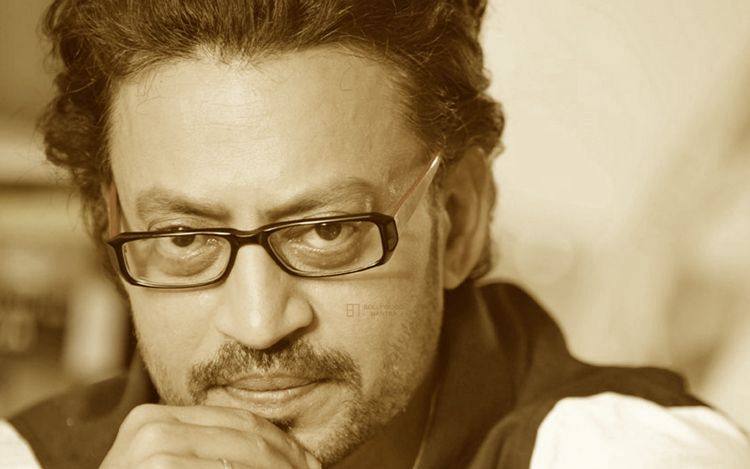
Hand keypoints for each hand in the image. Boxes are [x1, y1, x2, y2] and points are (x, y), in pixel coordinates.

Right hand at [100, 404, 320, 468]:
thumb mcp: (175, 468)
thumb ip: (213, 456)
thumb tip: (288, 459)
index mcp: (155, 419)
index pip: (238, 421)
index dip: (281, 443)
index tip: (309, 462)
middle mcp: (151, 428)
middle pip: (247, 439)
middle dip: (288, 461)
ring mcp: (151, 452)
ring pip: (244, 460)